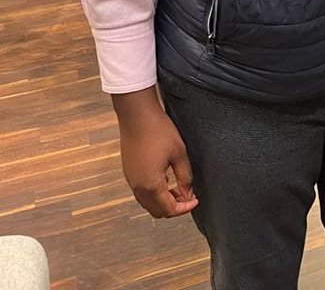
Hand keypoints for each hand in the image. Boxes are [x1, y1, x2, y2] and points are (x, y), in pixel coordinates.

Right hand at [112, 88, 197, 219]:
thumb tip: (188, 193)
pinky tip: (166, 179)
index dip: (184, 208)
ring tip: (179, 187)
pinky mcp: (128, 172)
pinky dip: (154, 192)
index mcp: (151, 185)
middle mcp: (138, 187)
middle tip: (188, 195)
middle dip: (173, 207)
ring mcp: (131, 180)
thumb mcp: (179, 153)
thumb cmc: (158, 131)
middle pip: (156, 210)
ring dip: (163, 200)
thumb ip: (185, 177)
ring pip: (148, 202)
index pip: (168, 209)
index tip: (195, 200)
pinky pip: (141, 192)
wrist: (137, 115)